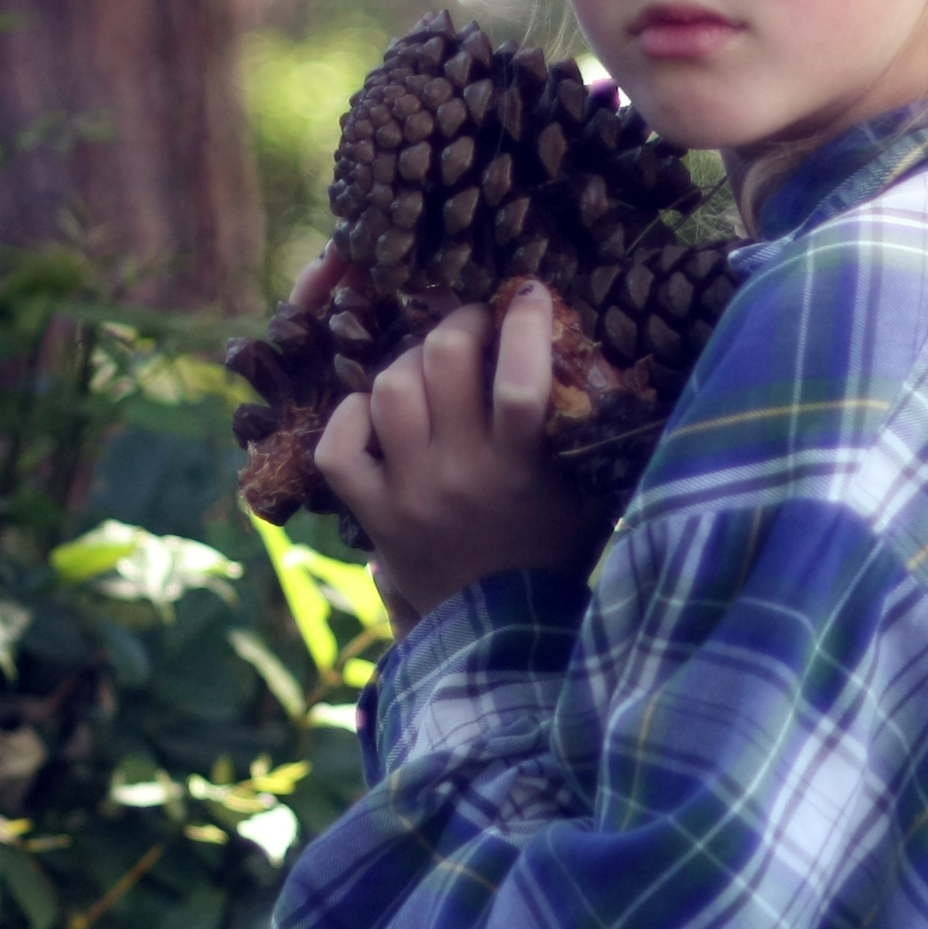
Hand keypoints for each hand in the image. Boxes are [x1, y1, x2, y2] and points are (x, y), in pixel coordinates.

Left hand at [317, 286, 602, 625]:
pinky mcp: (374, 513)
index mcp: (519, 468)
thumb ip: (583, 429)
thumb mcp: (587, 490)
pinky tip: (376, 413)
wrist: (504, 634)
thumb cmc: (554, 551)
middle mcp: (458, 474)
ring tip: (429, 367)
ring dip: (410, 362)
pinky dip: (350, 417)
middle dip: (461, 323)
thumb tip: (589, 347)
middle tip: (475, 325)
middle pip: (442, 360)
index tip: (532, 294)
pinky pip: (338, 446)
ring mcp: (409, 492)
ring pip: (389, 389)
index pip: (520, 379)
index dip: (526, 321)